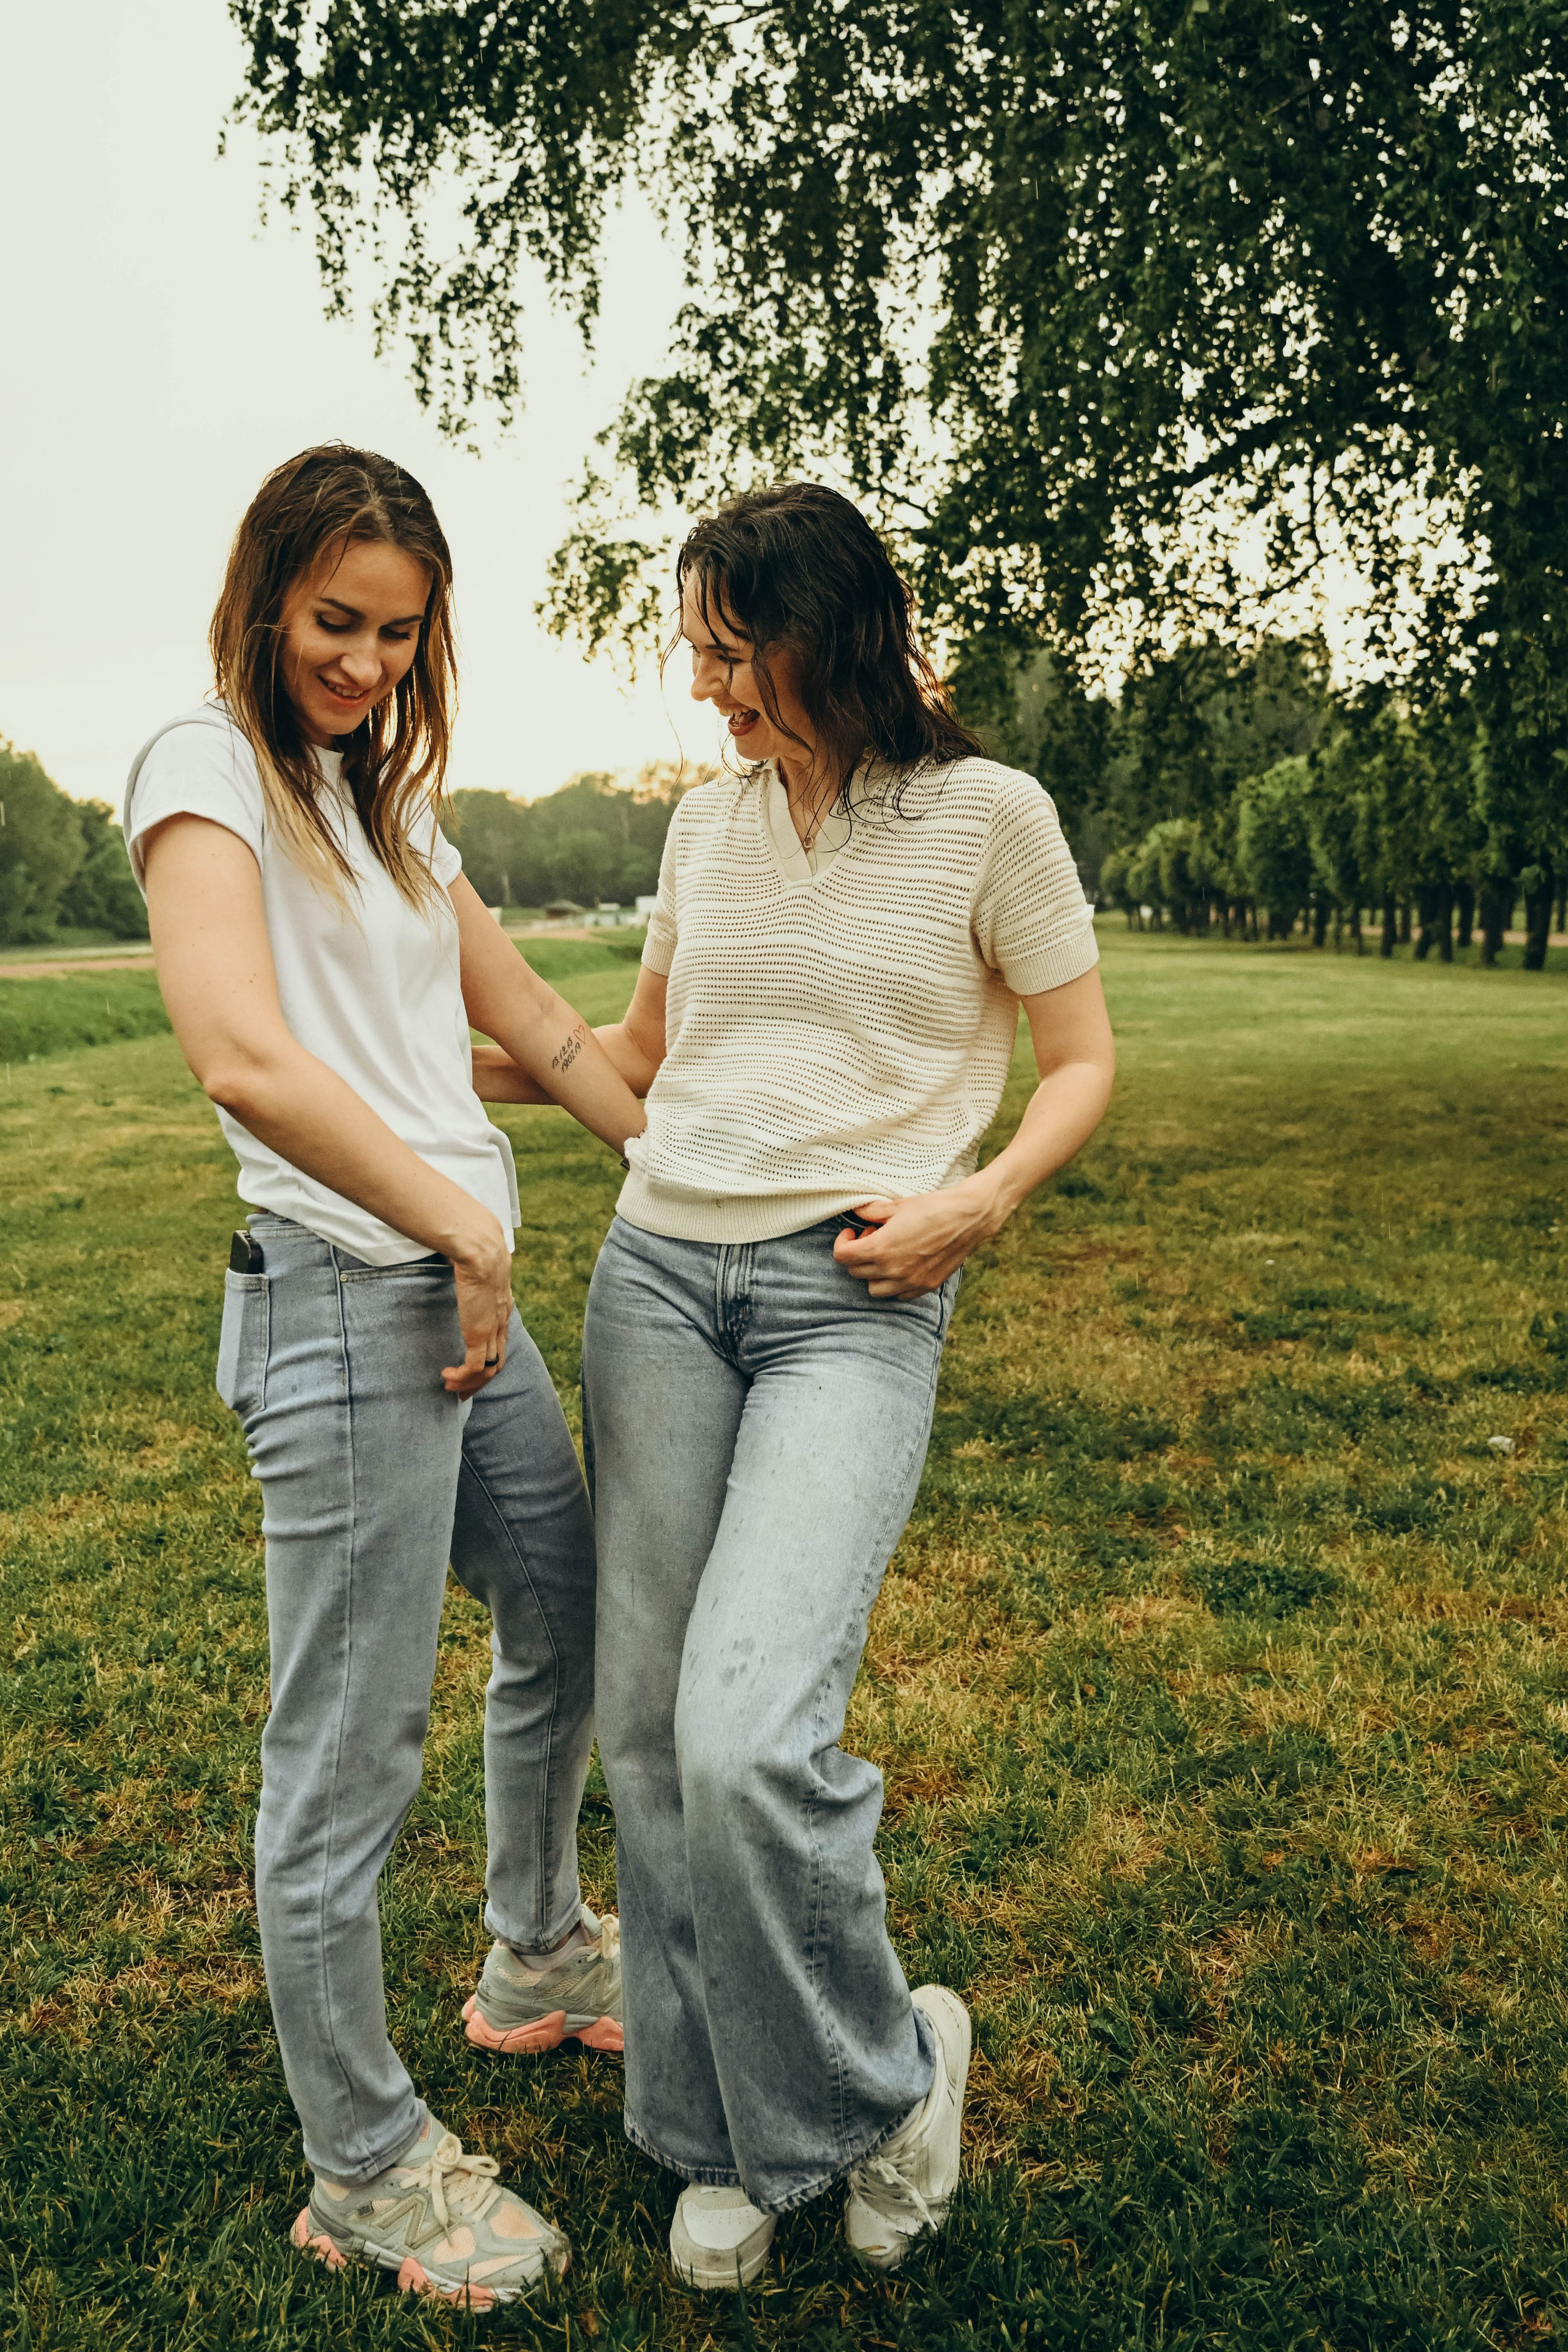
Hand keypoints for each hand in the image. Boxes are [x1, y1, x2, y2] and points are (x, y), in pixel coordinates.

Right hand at [444, 1223, 513, 1395]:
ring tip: (450, 1387)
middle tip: (461, 1392)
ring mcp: (492, 1332)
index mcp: (502, 1308)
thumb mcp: (476, 1265)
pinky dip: (461, 1377)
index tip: (472, 1367)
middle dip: (480, 1381)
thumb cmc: (475, 1251)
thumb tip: (455, 1259)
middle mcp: (501, 1323)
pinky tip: (446, 1375)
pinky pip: (473, 1368)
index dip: (488, 1358)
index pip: (500, 1341)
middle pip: (497, 1362)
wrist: (482, 1253)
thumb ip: (470, 1270)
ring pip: (488, 1370)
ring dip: (469, 1383)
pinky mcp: (479, 1336)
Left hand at [832, 1181, 1000, 1298]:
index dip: (842, 1243)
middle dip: (858, 1254)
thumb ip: (872, 1211)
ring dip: (873, 1273)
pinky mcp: (926, 1286)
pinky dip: (894, 1284)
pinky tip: (902, 1264)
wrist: (969, 1217)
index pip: (842, 1257)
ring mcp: (910, 1281)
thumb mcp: (898, 1205)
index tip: (851, 1233)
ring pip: (874, 1289)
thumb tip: (856, 1211)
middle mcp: (893, 1270)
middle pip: (856, 1272)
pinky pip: (898, 1295)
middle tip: (872, 1236)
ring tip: (886, 1254)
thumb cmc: (934, 1207)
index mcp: (881, 1248)